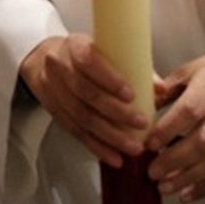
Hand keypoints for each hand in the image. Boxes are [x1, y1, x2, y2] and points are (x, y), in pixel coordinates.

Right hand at [18, 34, 146, 167]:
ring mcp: (54, 90)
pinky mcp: (54, 111)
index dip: (109, 79)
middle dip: (116, 113)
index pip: (88, 61)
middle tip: (141, 124)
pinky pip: (75, 132)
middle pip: (87, 94)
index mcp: (74, 46)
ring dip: (109, 136)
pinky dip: (96, 146)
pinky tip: (113, 157)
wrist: (44, 59)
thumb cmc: (82, 54)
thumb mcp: (103, 48)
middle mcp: (60, 67)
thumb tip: (160, 89)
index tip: (131, 95)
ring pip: (81, 117)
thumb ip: (133, 66)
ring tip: (132, 147)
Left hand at [145, 43, 204, 202]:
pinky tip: (188, 195)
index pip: (188, 112)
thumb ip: (170, 87)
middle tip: (151, 172)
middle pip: (202, 143)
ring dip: (188, 179)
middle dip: (174, 161)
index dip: (167, 130)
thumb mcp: (197, 67)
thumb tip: (145, 102)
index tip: (148, 143)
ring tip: (164, 188)